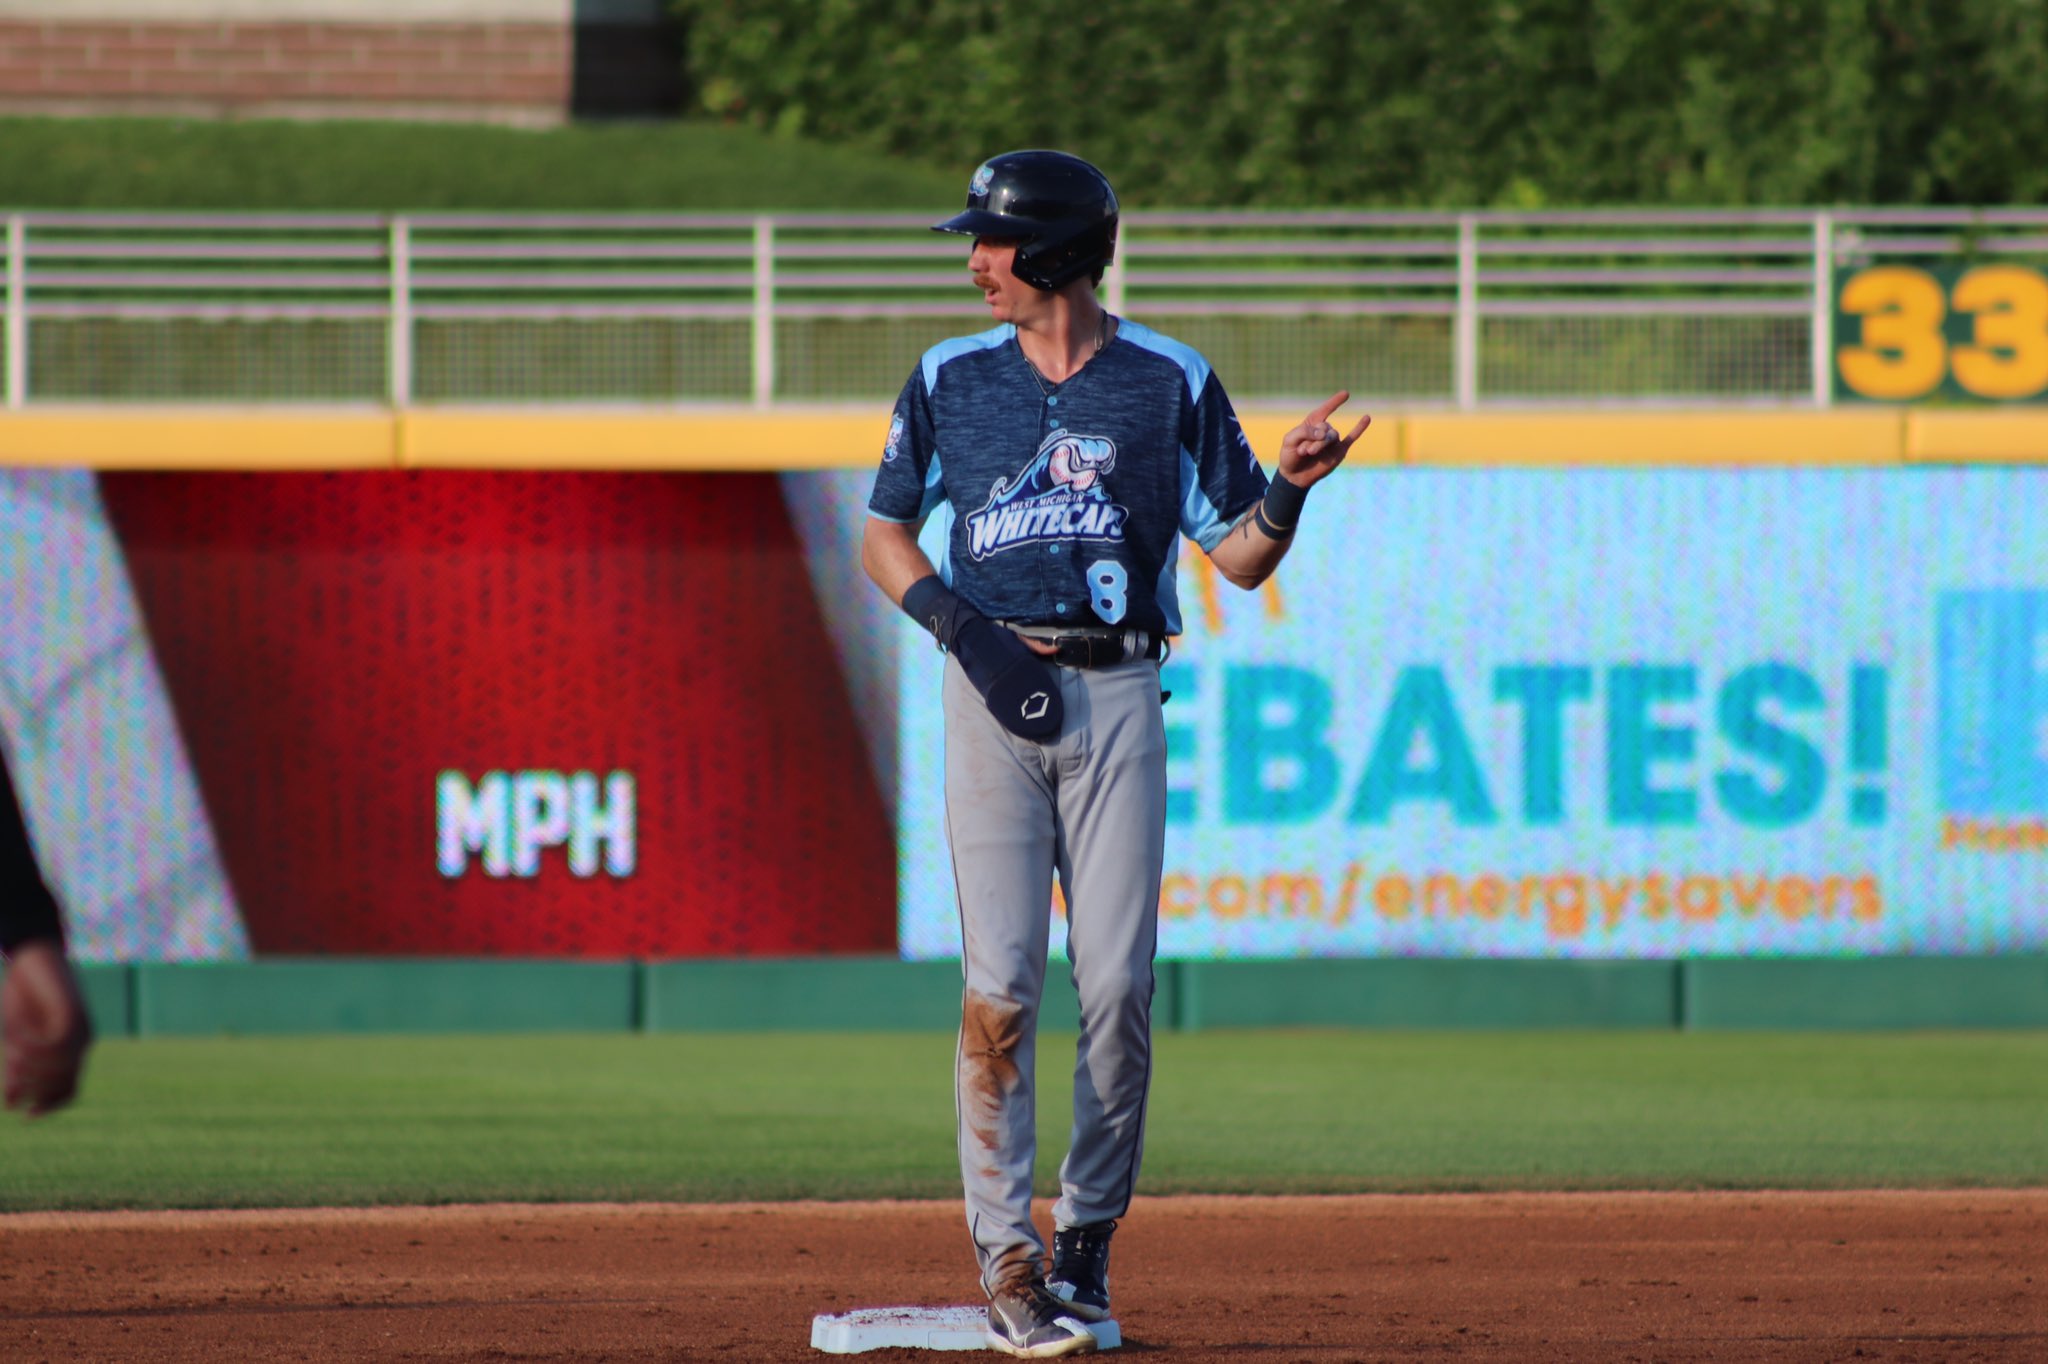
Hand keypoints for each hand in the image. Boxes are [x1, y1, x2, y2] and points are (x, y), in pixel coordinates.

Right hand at [3, 938, 91, 1117]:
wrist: (35, 958)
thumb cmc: (23, 997)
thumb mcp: (18, 1038)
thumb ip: (19, 1068)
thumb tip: (13, 1103)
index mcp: (71, 1050)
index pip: (68, 1090)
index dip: (49, 1106)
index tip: (25, 1114)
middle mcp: (82, 1043)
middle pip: (60, 1082)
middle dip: (32, 1085)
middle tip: (13, 1069)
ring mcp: (81, 1029)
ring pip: (57, 1066)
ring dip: (29, 1064)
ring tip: (13, 1048)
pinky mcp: (74, 1015)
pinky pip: (53, 1044)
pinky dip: (30, 1044)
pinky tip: (17, 1033)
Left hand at [1276, 391, 1370, 488]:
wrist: (1294, 476)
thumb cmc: (1290, 456)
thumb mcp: (1289, 440)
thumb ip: (1304, 431)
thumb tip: (1324, 431)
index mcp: (1312, 424)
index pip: (1325, 410)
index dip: (1335, 402)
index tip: (1346, 393)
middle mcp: (1324, 431)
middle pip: (1324, 428)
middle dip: (1312, 438)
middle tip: (1303, 451)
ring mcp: (1332, 441)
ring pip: (1331, 437)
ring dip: (1319, 444)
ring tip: (1309, 452)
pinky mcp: (1339, 451)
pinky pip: (1352, 438)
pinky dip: (1359, 428)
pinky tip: (1367, 418)